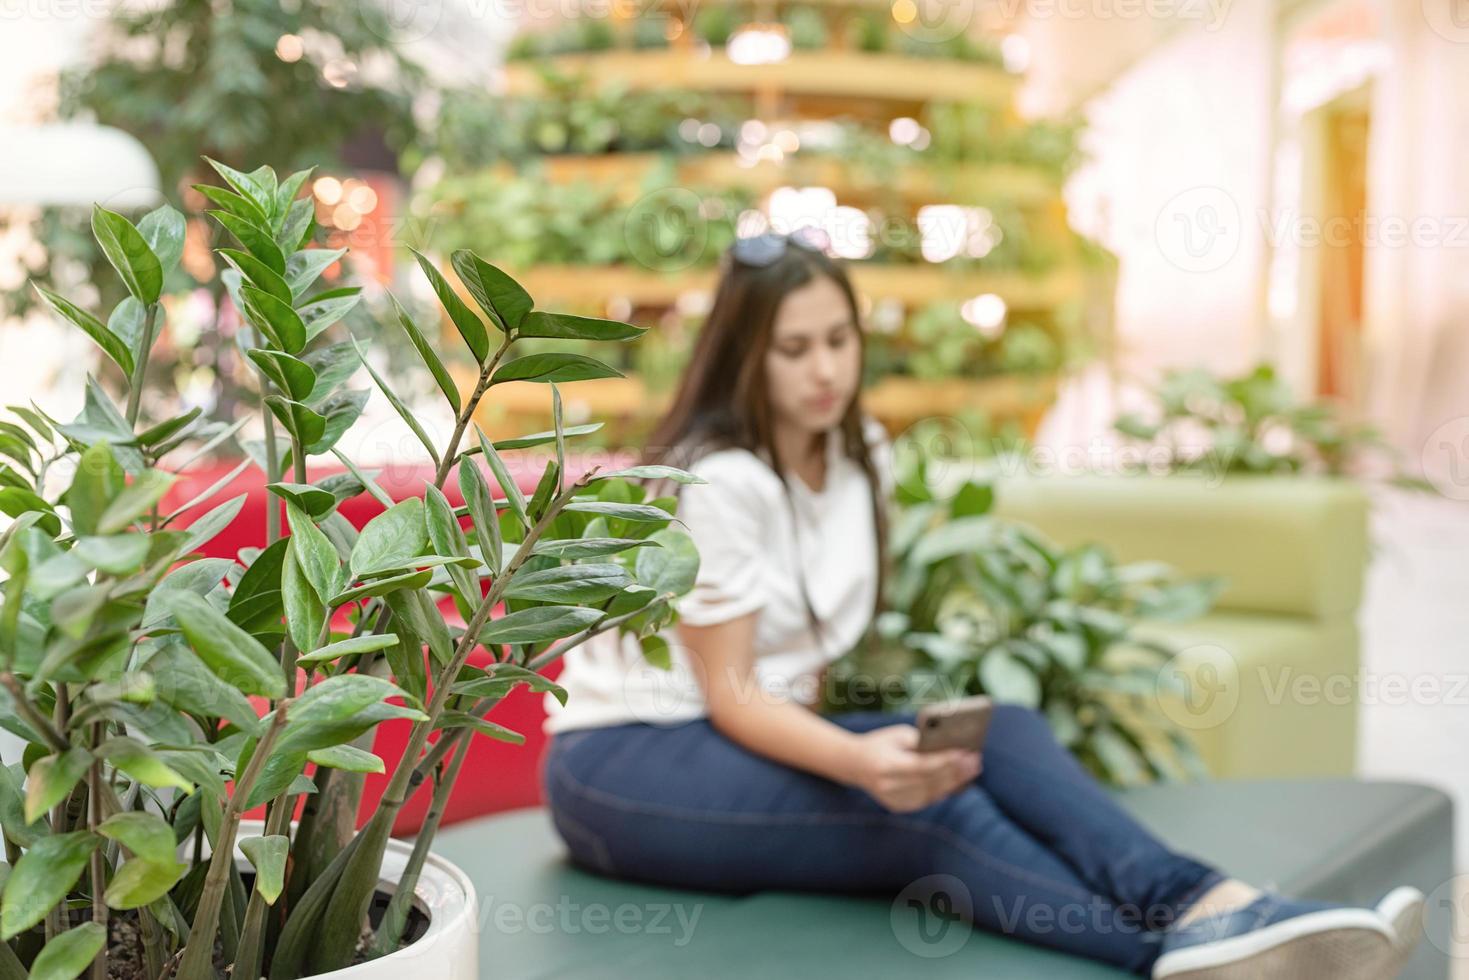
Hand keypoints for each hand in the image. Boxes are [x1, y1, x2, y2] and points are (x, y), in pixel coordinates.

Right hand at [848, 724, 981, 812]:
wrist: (855, 764)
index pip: (922, 765)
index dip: (945, 760)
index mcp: (886, 765)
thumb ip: (921, 742)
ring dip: (955, 781)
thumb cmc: (881, 743)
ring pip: (932, 793)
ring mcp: (894, 800)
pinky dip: (944, 790)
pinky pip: (927, 799)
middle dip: (956, 771)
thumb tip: (951, 747)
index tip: (966, 752)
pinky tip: (959, 780)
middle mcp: (889, 786)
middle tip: (976, 760)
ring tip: (973, 769)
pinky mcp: (899, 807)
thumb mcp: (897, 735)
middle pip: (930, 781)